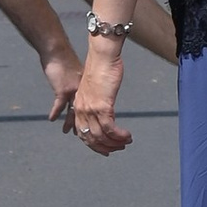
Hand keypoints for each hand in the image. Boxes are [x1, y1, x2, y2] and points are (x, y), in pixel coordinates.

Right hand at [40, 32, 84, 133]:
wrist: (58, 50)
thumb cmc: (65, 59)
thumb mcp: (74, 73)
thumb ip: (77, 82)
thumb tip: (79, 89)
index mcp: (86, 87)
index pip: (91, 106)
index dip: (92, 117)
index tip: (95, 126)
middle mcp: (81, 90)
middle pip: (85, 111)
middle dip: (86, 123)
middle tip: (87, 134)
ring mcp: (73, 90)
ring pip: (73, 111)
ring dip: (71, 122)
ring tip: (69, 131)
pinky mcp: (63, 89)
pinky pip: (59, 105)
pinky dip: (55, 112)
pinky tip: (51, 119)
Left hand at [73, 32, 130, 155]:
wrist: (102, 57)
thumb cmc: (101, 68)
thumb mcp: (94, 88)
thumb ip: (96, 101)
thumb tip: (104, 110)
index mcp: (79, 106)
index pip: (82, 133)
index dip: (93, 144)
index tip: (104, 149)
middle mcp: (82, 110)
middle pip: (91, 138)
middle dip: (105, 147)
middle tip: (118, 148)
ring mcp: (91, 110)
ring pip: (101, 136)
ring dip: (115, 142)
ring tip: (126, 142)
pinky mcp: (102, 107)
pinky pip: (111, 129)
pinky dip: (120, 135)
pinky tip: (127, 136)